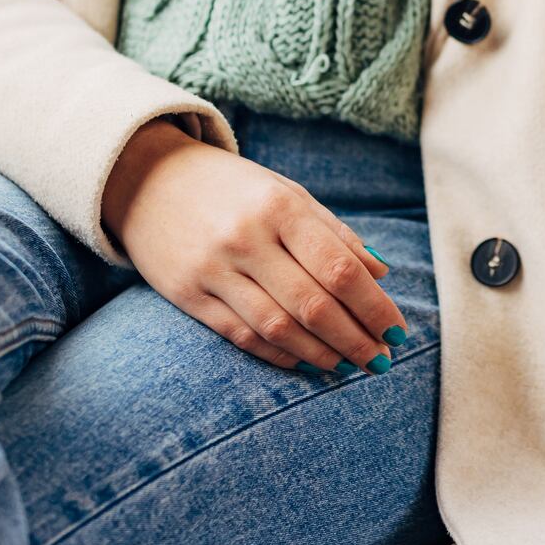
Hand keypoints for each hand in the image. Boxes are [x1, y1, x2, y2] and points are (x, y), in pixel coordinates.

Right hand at [101, 120, 404, 371]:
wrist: (146, 179)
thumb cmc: (233, 188)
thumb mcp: (287, 194)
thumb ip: (334, 233)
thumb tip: (381, 273)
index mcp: (280, 208)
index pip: (339, 268)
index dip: (373, 306)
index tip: (397, 330)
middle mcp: (247, 239)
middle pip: (314, 304)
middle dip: (355, 338)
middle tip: (382, 360)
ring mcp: (213, 269)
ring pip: (278, 327)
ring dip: (322, 354)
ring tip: (350, 365)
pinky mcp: (186, 294)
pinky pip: (241, 335)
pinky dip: (279, 354)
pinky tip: (306, 362)